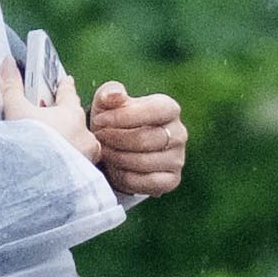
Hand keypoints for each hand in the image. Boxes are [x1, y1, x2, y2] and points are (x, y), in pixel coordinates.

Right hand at [3, 58, 105, 170]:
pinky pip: (79, 166)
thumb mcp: (14, 112)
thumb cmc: (28, 145)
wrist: (35, 186)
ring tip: (54, 148)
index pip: (69, 94)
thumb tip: (7, 62)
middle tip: (55, 117)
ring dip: (69, 143)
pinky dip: (70, 164)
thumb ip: (12, 87)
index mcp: (71, 115)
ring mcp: (86, 158)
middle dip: (66, 118)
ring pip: (80, 145)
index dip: (64, 86)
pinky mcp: (84, 180)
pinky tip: (58, 170)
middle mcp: (84, 136)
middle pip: (76, 121)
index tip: (66, 80)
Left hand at [81, 81, 189, 205]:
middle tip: (98, 139)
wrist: (116, 151)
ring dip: (118, 158)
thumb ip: (110, 94)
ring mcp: (178, 158)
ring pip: (145, 162)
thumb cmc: (114, 121)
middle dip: (116, 139)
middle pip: (146, 139)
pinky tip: (115, 169)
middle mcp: (179, 133)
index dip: (125, 116)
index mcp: (169, 108)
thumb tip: (115, 95)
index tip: (100, 120)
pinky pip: (148, 182)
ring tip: (103, 152)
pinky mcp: (172, 180)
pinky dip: (126, 178)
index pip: (155, 110)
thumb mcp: (108, 104)